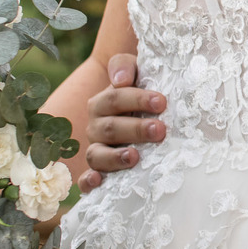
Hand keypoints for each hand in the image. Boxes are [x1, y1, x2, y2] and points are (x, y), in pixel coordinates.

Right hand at [78, 53, 166, 192]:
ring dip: (114, 157)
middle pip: (110, 128)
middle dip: (136, 129)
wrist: (144, 112)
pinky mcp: (99, 171)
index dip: (137, 100)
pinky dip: (88, 182)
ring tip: (134, 157)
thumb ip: (124, 66)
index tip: (162, 102)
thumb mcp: (135, 72)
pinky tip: (98, 182)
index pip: (115, 99)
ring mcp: (97, 150)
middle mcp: (96, 127)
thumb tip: (121, 81)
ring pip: (97, 154)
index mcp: (102, 103)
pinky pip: (85, 180)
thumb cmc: (142, 90)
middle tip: (160, 130)